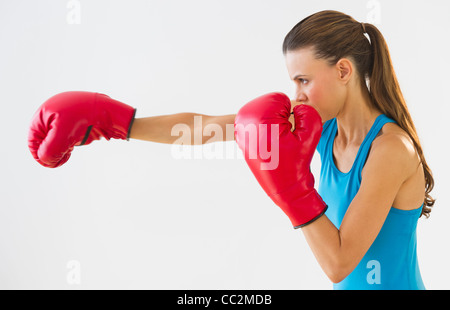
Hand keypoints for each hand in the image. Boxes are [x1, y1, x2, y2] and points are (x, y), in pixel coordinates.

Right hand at [28, 91, 135, 167]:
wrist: (111, 112)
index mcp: (44, 113)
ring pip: (57, 140)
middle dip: (52, 151)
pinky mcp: (76, 123)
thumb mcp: (62, 136)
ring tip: (69, 150)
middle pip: (44, 141)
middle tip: (62, 157)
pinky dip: (69, 144)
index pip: (33, 140)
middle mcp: (53, 114)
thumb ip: (49, 151)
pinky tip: (75, 145)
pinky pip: (67, 137)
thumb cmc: (85, 118)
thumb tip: (45, 160)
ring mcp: (65, 118)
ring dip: (61, 149)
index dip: (40, 154)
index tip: (51, 161)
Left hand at [234, 92, 326, 227]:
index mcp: (261, 122)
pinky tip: (271, 146)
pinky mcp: (242, 142)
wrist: (284, 189)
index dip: (291, 113)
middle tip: (284, 136)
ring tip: (277, 142)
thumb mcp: (310, 136)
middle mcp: (246, 126)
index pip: (278, 100)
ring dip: (272, 124)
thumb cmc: (297, 164)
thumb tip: (295, 108)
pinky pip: (258, 127)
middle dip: (280, 117)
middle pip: (267, 106)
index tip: (291, 129)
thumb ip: (307, 113)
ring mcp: (242, 134)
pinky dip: (266, 132)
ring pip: (262, 116)